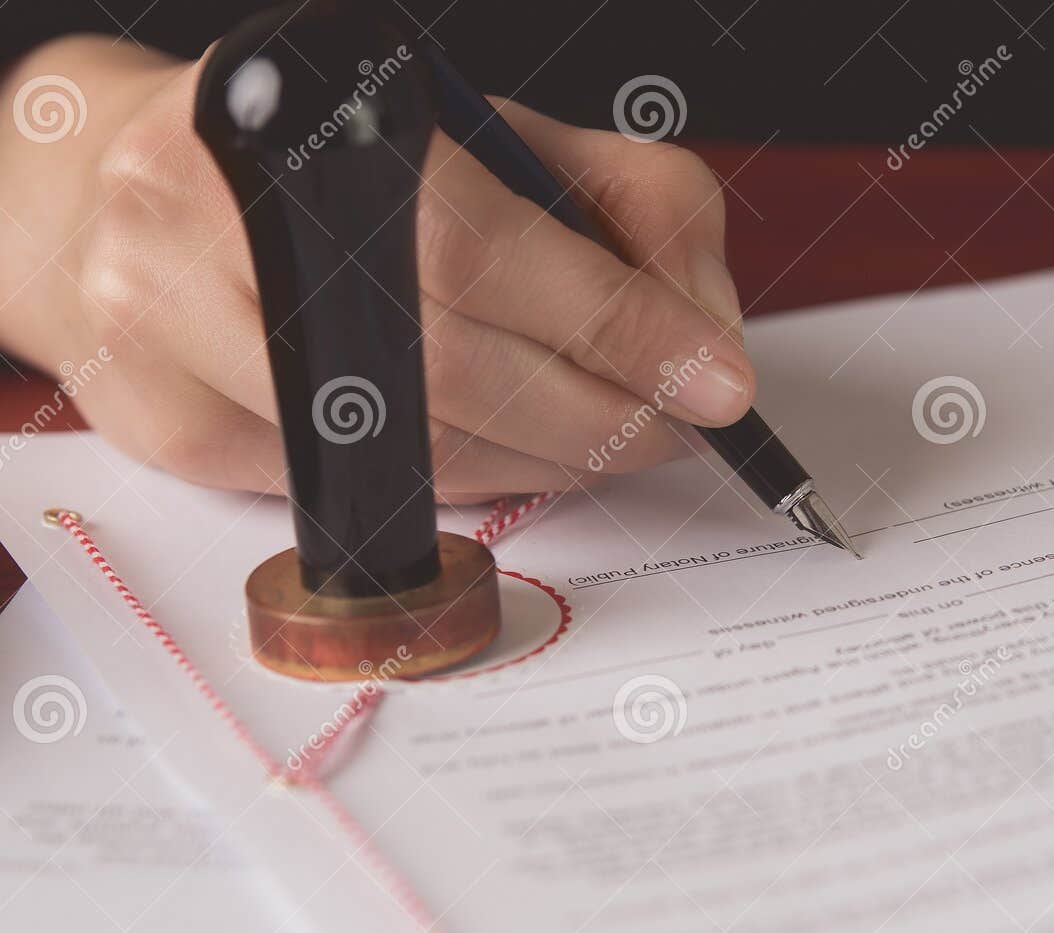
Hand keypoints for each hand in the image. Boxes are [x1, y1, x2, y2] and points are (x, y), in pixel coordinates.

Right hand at [0, 37, 751, 499]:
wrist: (134, 187)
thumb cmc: (342, 164)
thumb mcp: (501, 139)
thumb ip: (633, 208)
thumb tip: (706, 334)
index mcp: (305, 115)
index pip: (484, 247)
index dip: (615, 324)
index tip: (716, 383)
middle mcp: (214, 217)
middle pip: (451, 372)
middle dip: (598, 417)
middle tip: (676, 425)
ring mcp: (172, 329)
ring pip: (410, 452)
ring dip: (545, 462)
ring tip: (607, 435)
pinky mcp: (167, 425)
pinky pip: (358, 493)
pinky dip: (463, 483)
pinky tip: (506, 449)